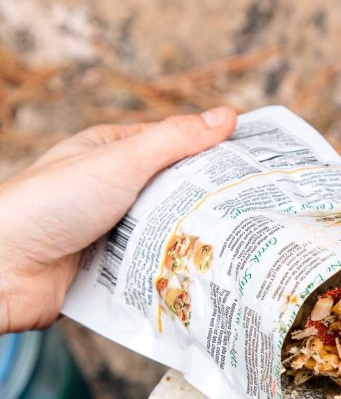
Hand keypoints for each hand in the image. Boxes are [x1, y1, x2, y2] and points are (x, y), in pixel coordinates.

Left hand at [0, 107, 236, 333]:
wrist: (2, 269)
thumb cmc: (51, 203)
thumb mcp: (121, 161)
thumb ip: (175, 140)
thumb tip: (227, 115)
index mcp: (113, 153)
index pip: (176, 148)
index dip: (215, 156)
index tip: (258, 170)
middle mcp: (112, 192)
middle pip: (175, 197)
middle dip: (209, 209)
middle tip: (258, 217)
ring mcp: (110, 235)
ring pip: (165, 239)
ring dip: (190, 248)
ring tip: (238, 254)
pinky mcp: (107, 275)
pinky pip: (149, 275)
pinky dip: (169, 279)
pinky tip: (200, 283)